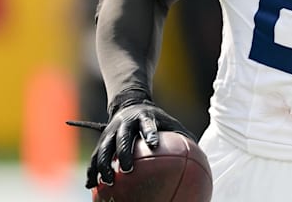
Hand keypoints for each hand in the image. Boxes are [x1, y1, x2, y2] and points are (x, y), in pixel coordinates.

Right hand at [68, 100, 192, 188]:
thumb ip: (183, 136)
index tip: (153, 145)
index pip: (148, 125)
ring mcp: (111, 132)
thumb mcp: (169, 122)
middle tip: (127, 169)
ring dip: (103, 164)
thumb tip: (200, 155)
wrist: (129, 105)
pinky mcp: (101, 141)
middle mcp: (125, 124)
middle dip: (123, 153)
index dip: (150, 134)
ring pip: (103, 148)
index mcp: (144, 118)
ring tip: (108, 181)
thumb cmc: (155, 119)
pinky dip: (91, 170)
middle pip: (122, 138)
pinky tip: (91, 186)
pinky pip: (94, 157)